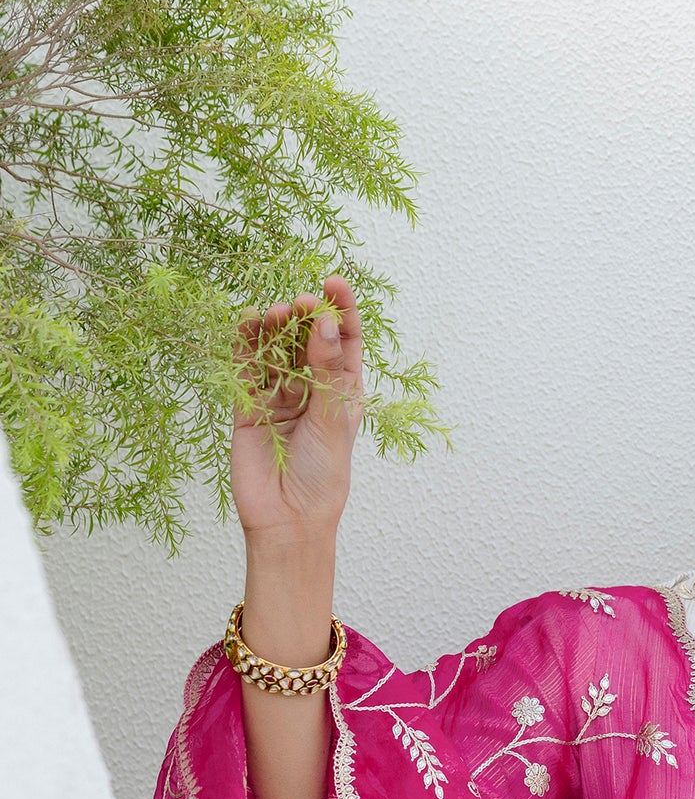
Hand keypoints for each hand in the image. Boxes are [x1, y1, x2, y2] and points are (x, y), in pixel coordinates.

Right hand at [231, 274, 362, 542]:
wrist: (287, 518)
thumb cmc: (322, 475)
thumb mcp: (333, 420)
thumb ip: (326, 370)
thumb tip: (323, 322)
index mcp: (342, 390)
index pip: (344, 339)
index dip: (340, 308)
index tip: (333, 281)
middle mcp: (311, 387)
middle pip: (306, 337)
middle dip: (303, 315)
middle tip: (299, 302)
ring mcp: (278, 394)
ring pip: (275, 347)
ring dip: (275, 326)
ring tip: (275, 312)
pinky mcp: (247, 404)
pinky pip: (246, 366)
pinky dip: (246, 342)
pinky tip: (247, 322)